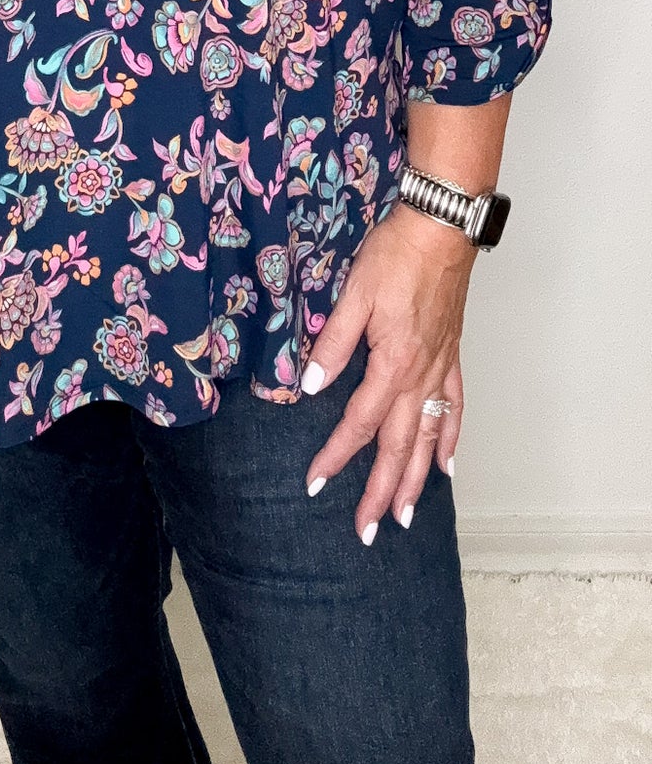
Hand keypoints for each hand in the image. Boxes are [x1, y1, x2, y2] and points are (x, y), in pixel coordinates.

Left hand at [301, 201, 471, 540]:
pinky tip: (448, 465)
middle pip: (400, 447)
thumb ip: (331, 343)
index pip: (360, 424)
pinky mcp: (452, 356)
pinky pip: (455, 408)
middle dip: (382, 492)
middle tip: (367, 532)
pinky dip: (451, 440)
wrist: (440, 231)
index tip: (317, 485)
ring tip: (406, 517)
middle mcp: (420, 376)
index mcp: (392, 364)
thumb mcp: (353, 296)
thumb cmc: (394, 257)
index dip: (337, 457)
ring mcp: (440, 369)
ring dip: (418, 481)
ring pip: (430, 438)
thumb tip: (309, 386)